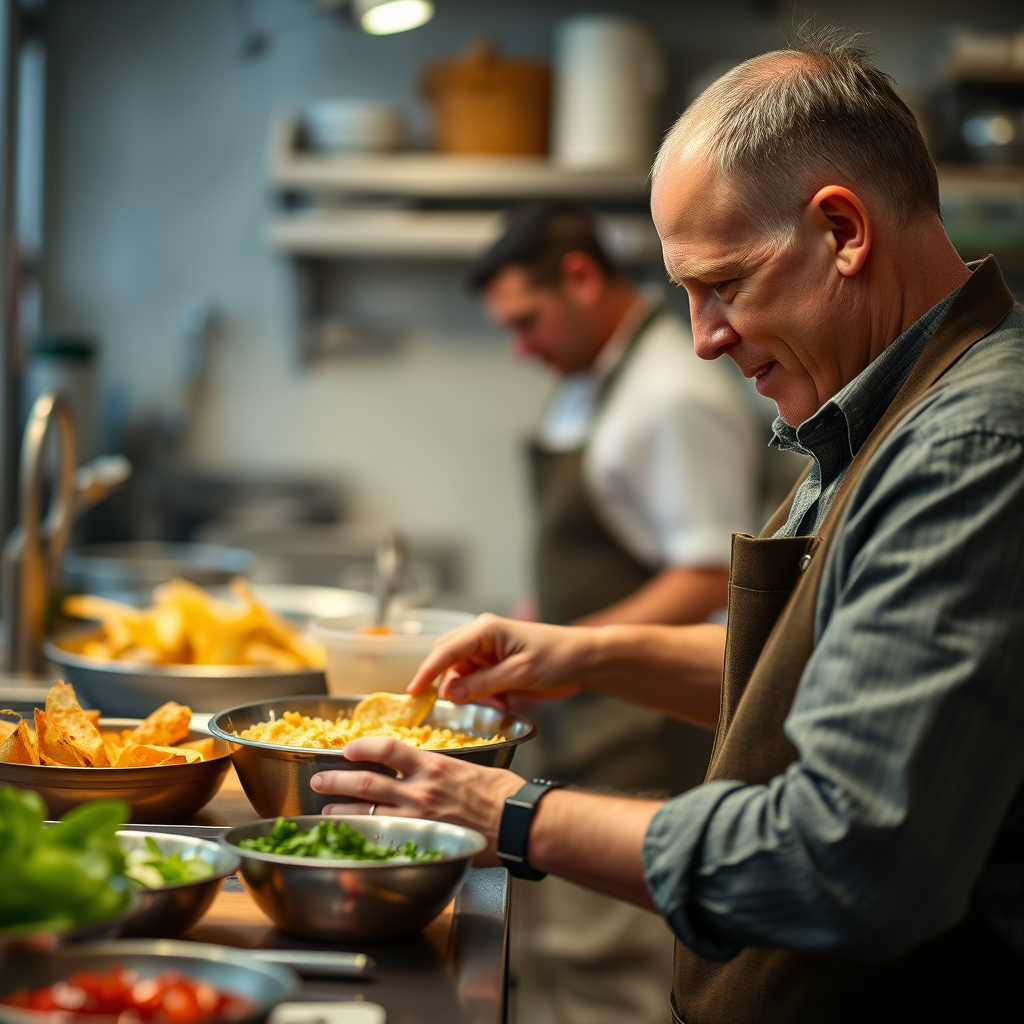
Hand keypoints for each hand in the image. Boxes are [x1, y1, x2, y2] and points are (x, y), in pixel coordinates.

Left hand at [310, 738, 522, 862]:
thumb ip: (439, 771)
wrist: (518, 821)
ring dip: (343, 809)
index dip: (362, 747)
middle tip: (320, 779)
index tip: (348, 749)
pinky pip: (386, 838)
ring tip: (328, 809)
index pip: (387, 749)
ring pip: (369, 811)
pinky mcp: (424, 841)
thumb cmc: (502, 794)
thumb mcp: (468, 768)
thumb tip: (422, 773)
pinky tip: (355, 838)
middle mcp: (420, 789)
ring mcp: (419, 818)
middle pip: (366, 781)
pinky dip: (366, 837)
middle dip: (337, 779)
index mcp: (432, 765)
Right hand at [407, 613, 594, 703]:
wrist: (585, 661)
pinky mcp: (496, 666)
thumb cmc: (557, 658)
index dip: (426, 672)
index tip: (411, 693)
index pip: (445, 651)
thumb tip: (449, 694)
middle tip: (450, 709)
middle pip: (448, 661)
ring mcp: (488, 651)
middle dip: (449, 686)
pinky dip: (483, 696)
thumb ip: (482, 684)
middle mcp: (481, 637)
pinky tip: (503, 703)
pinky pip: (476, 683)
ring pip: (461, 676)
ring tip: (496, 704)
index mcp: (485, 630)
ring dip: (471, 694)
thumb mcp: (519, 674)